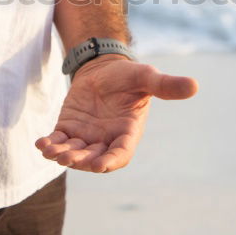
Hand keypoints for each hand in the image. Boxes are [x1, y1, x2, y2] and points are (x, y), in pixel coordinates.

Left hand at [35, 55, 198, 172]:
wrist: (103, 69)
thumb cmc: (128, 75)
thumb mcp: (146, 77)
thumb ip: (166, 85)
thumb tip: (194, 86)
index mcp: (128, 132)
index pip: (120, 153)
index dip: (110, 160)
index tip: (98, 165)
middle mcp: (107, 140)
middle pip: (94, 158)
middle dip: (81, 160)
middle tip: (68, 157)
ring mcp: (86, 137)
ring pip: (74, 153)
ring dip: (63, 155)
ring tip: (52, 150)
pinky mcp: (68, 130)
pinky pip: (58, 142)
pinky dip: (49, 145)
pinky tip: (41, 143)